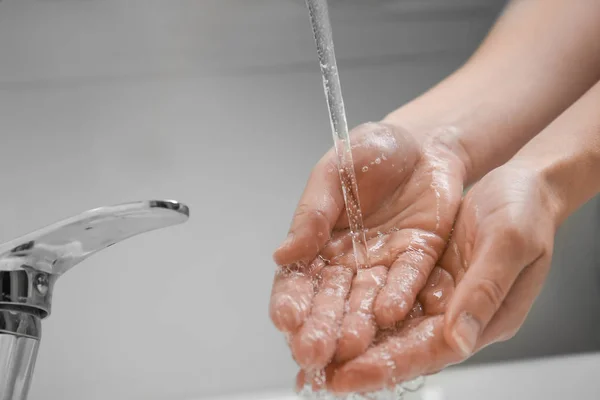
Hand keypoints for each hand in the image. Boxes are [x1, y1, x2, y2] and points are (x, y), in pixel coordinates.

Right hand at [269, 121, 466, 369]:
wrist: (421, 141)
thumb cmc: (370, 150)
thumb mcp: (333, 172)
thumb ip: (312, 213)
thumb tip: (281, 254)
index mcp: (319, 242)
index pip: (298, 280)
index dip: (290, 301)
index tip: (285, 320)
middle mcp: (348, 261)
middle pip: (330, 301)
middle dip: (321, 327)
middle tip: (313, 352)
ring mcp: (383, 263)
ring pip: (366, 299)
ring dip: (358, 323)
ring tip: (351, 344)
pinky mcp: (418, 257)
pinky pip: (409, 279)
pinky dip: (399, 294)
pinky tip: (389, 312)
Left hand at [319, 163, 558, 393]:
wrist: (522, 183)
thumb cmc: (526, 210)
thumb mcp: (509, 243)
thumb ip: (485, 291)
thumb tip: (457, 343)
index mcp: (484, 316)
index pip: (429, 350)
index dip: (388, 365)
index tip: (348, 376)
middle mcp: (455, 312)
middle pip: (401, 343)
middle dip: (358, 358)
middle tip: (315, 370)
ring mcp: (436, 292)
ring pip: (388, 321)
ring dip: (352, 333)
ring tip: (314, 347)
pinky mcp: (422, 271)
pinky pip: (386, 290)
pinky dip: (360, 301)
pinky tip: (331, 307)